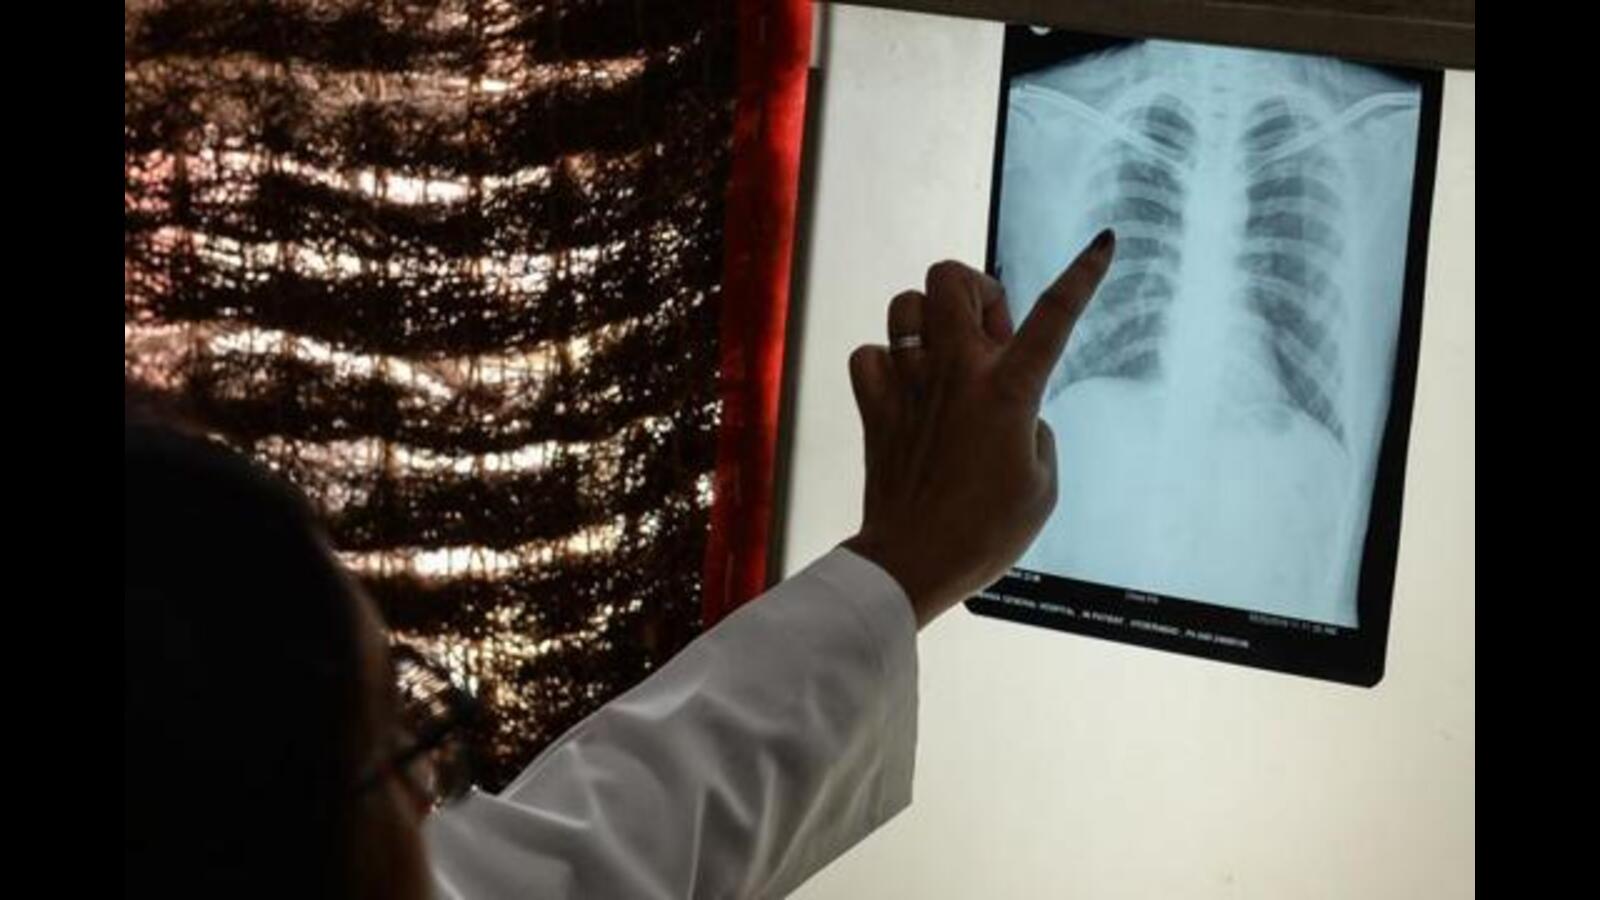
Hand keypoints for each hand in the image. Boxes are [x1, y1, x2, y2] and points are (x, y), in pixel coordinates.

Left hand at [842, 230, 1114, 627]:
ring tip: (944, 358)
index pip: (1054, 316)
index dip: (1082, 274)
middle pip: (951, 278)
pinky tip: (904, 390)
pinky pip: (868, 355)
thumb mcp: (1042, 485)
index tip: (1102, 242)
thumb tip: (1014, 414)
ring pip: (903, 304)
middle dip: (974, 290)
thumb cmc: (986, 533)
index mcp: (1008, 390)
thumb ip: (1035, 432)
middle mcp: (955, 374)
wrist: (913, 562)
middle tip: (989, 338)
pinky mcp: (874, 409)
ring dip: (927, 320)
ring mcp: (909, 386)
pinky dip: (885, 364)